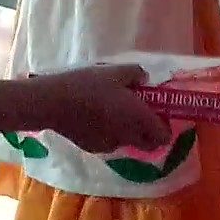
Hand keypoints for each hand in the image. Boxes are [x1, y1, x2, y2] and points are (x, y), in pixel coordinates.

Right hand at [40, 63, 170, 152]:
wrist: (54, 103)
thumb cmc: (88, 84)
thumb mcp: (115, 71)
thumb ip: (136, 74)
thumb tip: (145, 79)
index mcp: (138, 118)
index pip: (163, 136)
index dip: (164, 127)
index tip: (159, 113)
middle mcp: (128, 136)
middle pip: (149, 144)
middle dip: (150, 133)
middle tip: (141, 115)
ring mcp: (110, 145)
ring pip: (128, 143)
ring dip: (129, 132)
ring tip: (114, 112)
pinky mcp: (93, 148)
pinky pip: (110, 143)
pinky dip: (110, 133)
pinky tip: (96, 118)